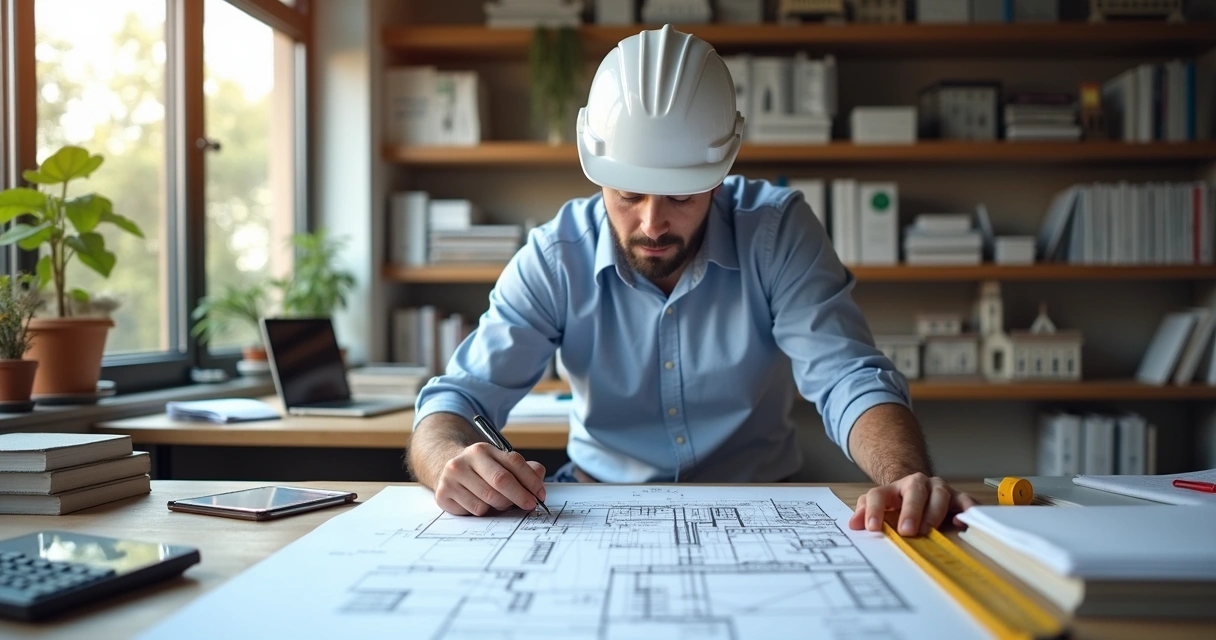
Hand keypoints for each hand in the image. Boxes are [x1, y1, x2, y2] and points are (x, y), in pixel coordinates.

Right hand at [433, 442, 546, 515]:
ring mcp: (453, 476)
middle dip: (520, 496)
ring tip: (501, 503)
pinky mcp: (444, 493)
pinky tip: (482, 504)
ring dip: (501, 506)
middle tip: (529, 505)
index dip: (530, 480)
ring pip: (489, 499)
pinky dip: (485, 512)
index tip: (540, 494)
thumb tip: (539, 477)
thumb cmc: (481, 472)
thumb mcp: (500, 464)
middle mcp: (466, 459)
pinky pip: (475, 510)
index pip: (513, 462)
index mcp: (483, 449)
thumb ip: (524, 469)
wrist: (447, 472)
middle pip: (501, 481)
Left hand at [847, 472, 978, 536]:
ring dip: (934, 512)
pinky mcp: (956, 496)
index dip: (873, 511)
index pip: (878, 495)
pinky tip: (961, 522)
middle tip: (907, 530)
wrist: (918, 491)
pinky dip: (966, 510)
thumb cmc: (898, 504)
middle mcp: (916, 483)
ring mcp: (937, 488)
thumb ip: (865, 513)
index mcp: (892, 488)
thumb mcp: (879, 507)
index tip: (872, 528)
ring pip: (939, 494)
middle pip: (913, 491)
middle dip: (911, 511)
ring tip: (928, 530)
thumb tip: (854, 525)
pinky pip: (964, 500)